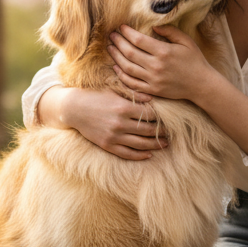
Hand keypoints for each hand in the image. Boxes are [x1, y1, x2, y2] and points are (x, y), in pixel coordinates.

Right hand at [39, 86, 165, 159]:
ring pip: (141, 144)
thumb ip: (133, 95)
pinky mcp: (107, 145)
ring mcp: (113, 136)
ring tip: (166, 143)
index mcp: (123, 107)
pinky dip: (140, 155)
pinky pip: (127, 153)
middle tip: (173, 132)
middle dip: (162, 131)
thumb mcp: (114, 91)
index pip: (149, 114)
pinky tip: (149, 154)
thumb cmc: (96, 96)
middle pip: (148, 130)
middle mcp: (120, 123)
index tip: (170, 117)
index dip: (161, 116)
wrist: (74, 109)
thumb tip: (152, 98)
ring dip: (155, 144)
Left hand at [108, 25, 214, 102]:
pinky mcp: (152, 90)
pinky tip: (116, 67)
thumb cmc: (195, 60)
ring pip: (127, 68)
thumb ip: (170, 31)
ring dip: (116, 57)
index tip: (121, 27)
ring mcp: (153, 80)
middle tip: (111, 35)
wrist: (201, 85)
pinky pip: (131, 83)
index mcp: (163, 52)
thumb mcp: (186, 41)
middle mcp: (156, 66)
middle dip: (118, 42)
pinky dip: (121, 75)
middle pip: (129, 52)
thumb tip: (153, 25)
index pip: (138, 40)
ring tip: (110, 48)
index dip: (127, 32)